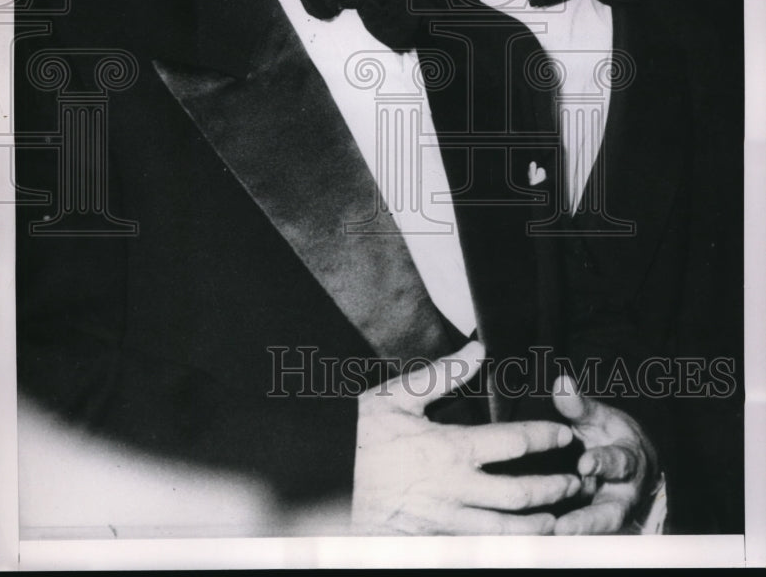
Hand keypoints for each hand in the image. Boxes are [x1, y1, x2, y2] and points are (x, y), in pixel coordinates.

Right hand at [351, 340, 580, 534]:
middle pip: (523, 495)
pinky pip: (479, 549)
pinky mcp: (433, 543)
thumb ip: (443, 374)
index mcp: (451, 449)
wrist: (324, 481)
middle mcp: (456, 490)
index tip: (564, 434)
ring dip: (540, 526)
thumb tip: (478, 350)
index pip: (515, 443)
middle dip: (556, 488)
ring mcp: (446, 522)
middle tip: (576, 480)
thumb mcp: (396, 396)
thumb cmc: (358, 436)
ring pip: (507, 532)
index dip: (546, 437)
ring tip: (558, 519)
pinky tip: (518, 541)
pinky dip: (506, 546)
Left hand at [551, 374, 658, 534]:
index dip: (602, 463)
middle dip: (589, 519)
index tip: (585, 464)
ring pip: (596, 530)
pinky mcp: (596, 526)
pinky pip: (582, 535)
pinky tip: (540, 541)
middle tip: (565, 526)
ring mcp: (610, 514)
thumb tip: (562, 383)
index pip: (618, 462)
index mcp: (628, 459)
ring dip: (574, 535)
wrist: (634, 463)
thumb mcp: (600, 418)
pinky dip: (563, 539)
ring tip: (551, 538)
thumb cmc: (612, 436)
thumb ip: (580, 406)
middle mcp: (623, 493)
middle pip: (610, 511)